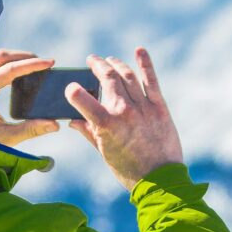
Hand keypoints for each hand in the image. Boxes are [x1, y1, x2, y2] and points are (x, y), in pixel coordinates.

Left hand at [0, 49, 60, 146]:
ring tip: (32, 64)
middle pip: (1, 57)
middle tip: (42, 62)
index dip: (30, 64)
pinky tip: (16, 72)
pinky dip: (5, 64)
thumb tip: (54, 124)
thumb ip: (30, 130)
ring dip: (14, 57)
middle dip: (23, 56)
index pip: (9, 70)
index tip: (48, 62)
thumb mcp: (6, 138)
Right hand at [65, 48, 183, 189]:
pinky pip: (151, 80)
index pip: (81, 99)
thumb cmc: (128, 170)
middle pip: (107, 78)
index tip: (71, 87)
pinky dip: (145, 63)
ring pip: (127, 76)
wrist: (161, 180)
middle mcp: (123, 111)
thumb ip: (88, 133)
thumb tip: (72, 121)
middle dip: (97, 65)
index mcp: (105, 125)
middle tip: (92, 60)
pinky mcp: (159, 107)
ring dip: (116, 63)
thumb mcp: (103, 153)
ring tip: (110, 60)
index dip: (72, 90)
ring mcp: (143, 107)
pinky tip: (139, 50)